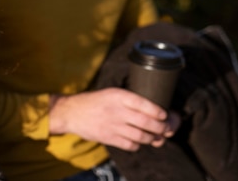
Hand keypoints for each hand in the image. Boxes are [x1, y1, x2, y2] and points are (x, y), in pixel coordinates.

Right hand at [49, 88, 180, 150]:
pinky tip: (138, 141)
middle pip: (147, 122)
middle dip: (161, 128)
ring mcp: (112, 125)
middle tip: (165, 129)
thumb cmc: (95, 101)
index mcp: (118, 95)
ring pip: (141, 136)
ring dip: (153, 138)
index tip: (165, 115)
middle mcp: (116, 110)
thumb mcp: (111, 93)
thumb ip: (129, 100)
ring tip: (155, 137)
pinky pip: (130, 145)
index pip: (145, 104)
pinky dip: (138, 145)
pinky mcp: (108, 137)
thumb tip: (155, 112)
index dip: (159, 112)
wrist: (71, 112)